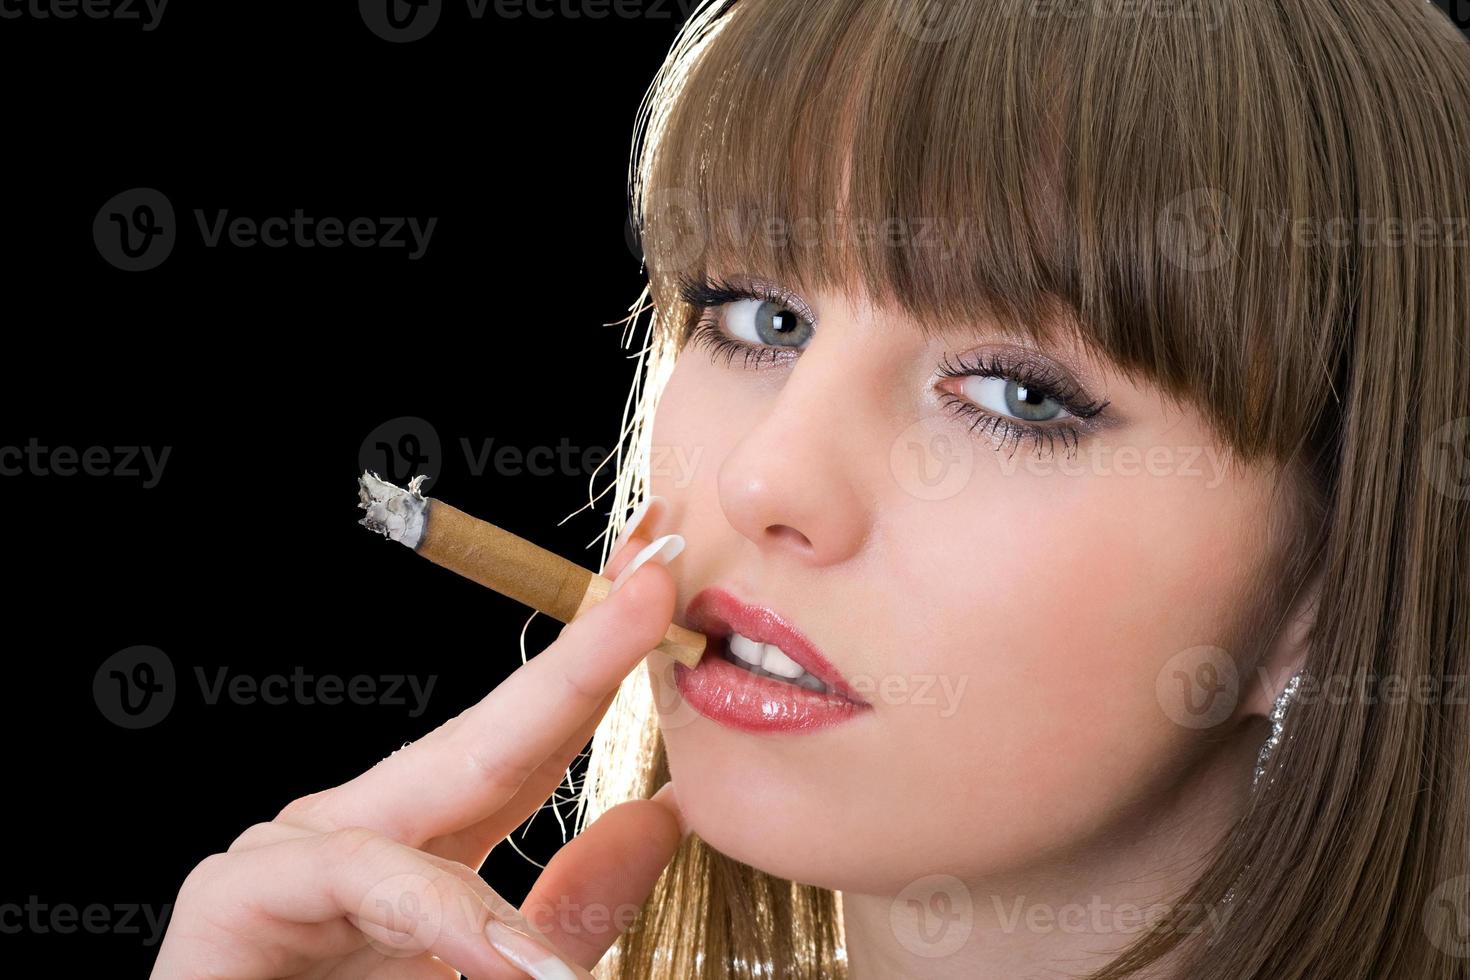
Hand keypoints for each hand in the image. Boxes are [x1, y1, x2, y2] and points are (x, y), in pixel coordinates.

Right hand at [151, 508, 685, 977]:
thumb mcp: (503, 969)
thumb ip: (573, 907)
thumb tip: (661, 816)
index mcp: (425, 850)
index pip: (526, 748)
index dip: (601, 680)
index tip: (673, 617)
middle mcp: (363, 833)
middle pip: (490, 732)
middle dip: (584, 655)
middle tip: (659, 581)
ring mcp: (295, 851)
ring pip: (436, 780)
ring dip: (547, 736)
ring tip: (654, 779)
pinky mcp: (236, 893)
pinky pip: (362, 873)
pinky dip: (444, 910)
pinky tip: (513, 953)